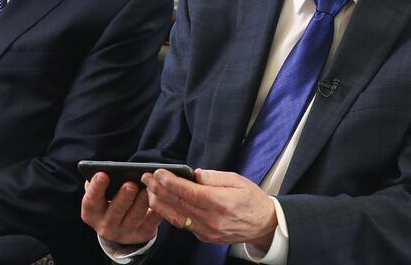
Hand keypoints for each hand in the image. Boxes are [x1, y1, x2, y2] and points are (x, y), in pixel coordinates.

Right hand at [81, 172, 162, 244]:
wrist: (123, 225)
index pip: (91, 201)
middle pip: (114, 212)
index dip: (96, 188)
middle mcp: (106, 226)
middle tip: (130, 184)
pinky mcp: (142, 234)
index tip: (103, 174)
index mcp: (92, 212)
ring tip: (146, 189)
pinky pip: (151, 223)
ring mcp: (124, 233)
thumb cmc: (111, 199)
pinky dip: (155, 212)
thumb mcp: (102, 194)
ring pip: (134, 218)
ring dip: (140, 203)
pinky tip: (159, 200)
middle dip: (123, 197)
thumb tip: (107, 169)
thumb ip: (101, 183)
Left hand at [142, 169, 277, 250]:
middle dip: (159, 190)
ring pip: (177, 217)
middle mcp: (212, 219)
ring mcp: (207, 230)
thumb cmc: (252, 200)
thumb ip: (215, 177)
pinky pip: (183, 224)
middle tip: (146, 178)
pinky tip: (162, 204)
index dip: (170, 182)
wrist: (264, 225)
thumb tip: (195, 173)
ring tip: (149, 190)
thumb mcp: (238, 180)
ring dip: (160, 203)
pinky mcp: (205, 236)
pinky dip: (170, 213)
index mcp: (221, 202)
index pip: (188, 192)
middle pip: (179, 204)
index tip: (158, 173)